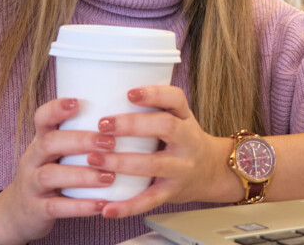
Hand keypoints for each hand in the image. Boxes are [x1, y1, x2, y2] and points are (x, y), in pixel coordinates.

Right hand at [0, 98, 115, 243]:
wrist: (17, 213)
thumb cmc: (49, 175)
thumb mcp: (55, 154)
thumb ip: (79, 139)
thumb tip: (123, 120)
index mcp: (40, 141)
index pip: (41, 118)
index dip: (56, 108)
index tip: (77, 102)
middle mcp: (33, 159)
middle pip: (50, 143)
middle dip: (81, 141)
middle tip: (110, 142)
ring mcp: (31, 184)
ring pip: (51, 175)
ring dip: (83, 175)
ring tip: (110, 177)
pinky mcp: (36, 210)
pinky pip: (57, 207)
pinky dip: (80, 206)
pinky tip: (102, 205)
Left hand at [93, 85, 228, 217]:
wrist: (210, 172)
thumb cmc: (182, 141)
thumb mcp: (177, 119)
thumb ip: (151, 109)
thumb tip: (101, 94)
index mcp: (185, 118)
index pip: (176, 99)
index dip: (154, 94)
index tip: (129, 93)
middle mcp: (187, 141)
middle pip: (165, 127)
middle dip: (132, 125)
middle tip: (102, 125)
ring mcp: (181, 168)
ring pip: (153, 165)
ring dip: (121, 162)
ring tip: (93, 159)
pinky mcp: (172, 192)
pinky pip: (149, 201)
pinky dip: (127, 207)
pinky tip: (106, 210)